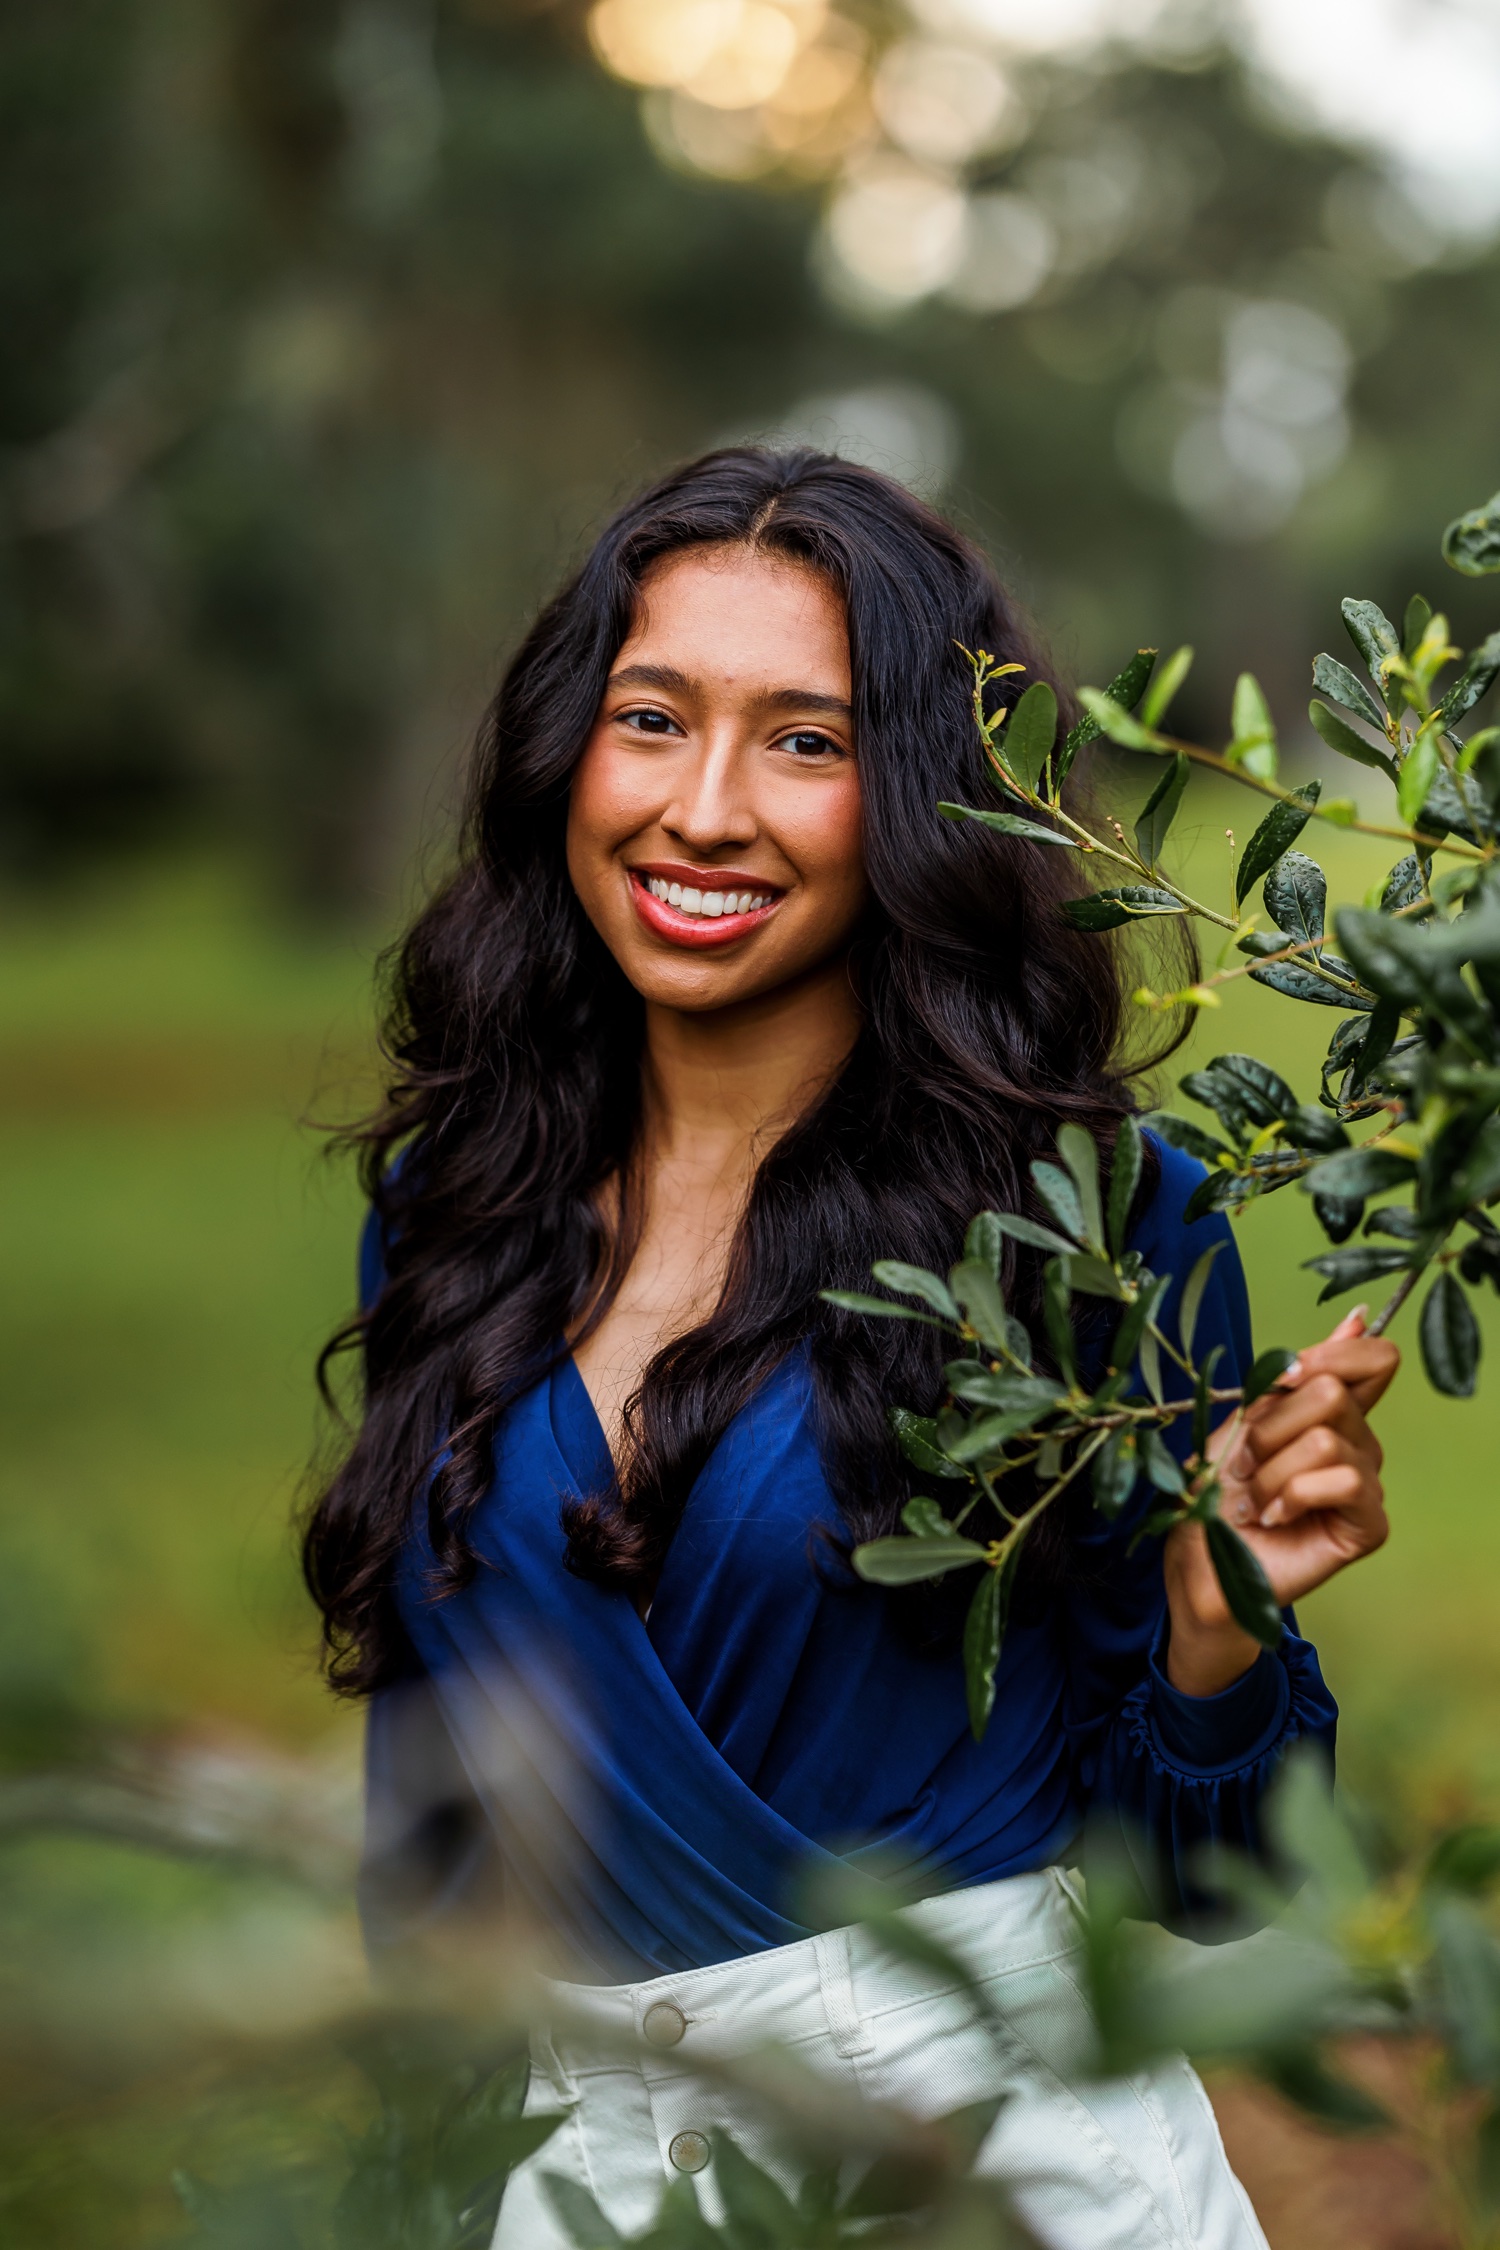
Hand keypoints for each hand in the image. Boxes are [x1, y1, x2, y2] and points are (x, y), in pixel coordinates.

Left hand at [1164, 1306, 1399, 1696]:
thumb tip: (1359, 1316)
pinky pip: (1345, 1480)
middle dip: (1271, 1426)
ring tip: (1254, 1498)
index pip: (1371, 1358)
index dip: (1331, 1355)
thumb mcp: (1243, 1421)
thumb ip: (1296, 1375)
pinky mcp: (1367, 1524)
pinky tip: (1275, 1518)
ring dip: (1271, 1469)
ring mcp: (1366, 1483)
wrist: (1202, 1564)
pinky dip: (1294, 1495)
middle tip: (1245, 1464)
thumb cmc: (1215, 1494)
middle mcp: (1358, 1441)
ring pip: (1328, 1438)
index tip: (1288, 1378)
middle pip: (1333, 1392)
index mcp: (1330, 1410)